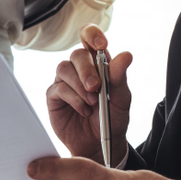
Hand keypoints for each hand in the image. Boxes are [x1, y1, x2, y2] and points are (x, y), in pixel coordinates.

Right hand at [48, 25, 130, 164]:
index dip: (92, 35)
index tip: (101, 45)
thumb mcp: (122, 98)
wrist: (100, 144)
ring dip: (79, 85)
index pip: (89, 37)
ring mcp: (65, 82)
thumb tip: (126, 55)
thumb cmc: (112, 119)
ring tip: (92, 102)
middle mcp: (79, 69)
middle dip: (87, 70)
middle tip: (96, 88)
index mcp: (98, 63)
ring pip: (63, 68)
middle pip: (77, 54)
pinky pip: (58, 89)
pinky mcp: (54, 97)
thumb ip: (120, 77)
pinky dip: (73, 99)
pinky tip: (83, 110)